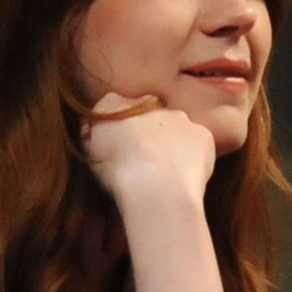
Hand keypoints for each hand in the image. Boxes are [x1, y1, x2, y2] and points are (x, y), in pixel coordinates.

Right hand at [82, 93, 216, 214]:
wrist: (156, 188)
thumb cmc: (116, 174)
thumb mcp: (90, 153)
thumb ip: (93, 135)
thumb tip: (95, 129)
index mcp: (112, 104)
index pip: (114, 109)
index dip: (117, 129)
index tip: (119, 150)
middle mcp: (147, 102)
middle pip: (147, 114)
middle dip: (146, 133)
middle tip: (143, 161)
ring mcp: (177, 116)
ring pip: (174, 127)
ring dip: (170, 143)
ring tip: (164, 173)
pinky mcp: (201, 133)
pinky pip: (197, 142)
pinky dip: (193, 155)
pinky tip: (184, 176)